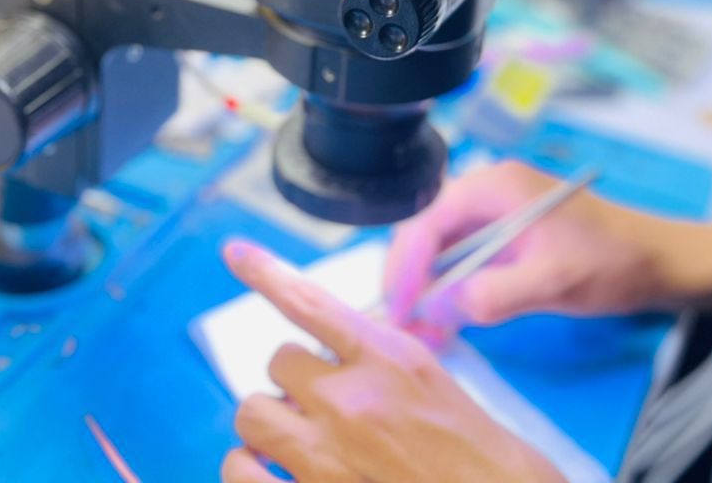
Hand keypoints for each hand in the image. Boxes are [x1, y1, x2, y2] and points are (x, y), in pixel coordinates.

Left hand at [220, 240, 563, 482]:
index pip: (311, 302)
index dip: (265, 272)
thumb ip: (381, 359)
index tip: (234, 251)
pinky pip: (239, 471)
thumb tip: (331, 354)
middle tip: (320, 403)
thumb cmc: (477, 453)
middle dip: (296, 380)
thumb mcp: (434, 382)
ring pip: (251, 412)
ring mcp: (325, 456)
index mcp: (389, 359)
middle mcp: (351, 400)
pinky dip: (246, 468)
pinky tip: (267, 470)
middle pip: (278, 362)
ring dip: (268, 421)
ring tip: (293, 438)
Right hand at [383, 160, 688, 332]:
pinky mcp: (508, 236)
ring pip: (444, 250)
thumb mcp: (553, 281)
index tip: (400, 312)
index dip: (406, 268)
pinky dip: (454, 291)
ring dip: (430, 291)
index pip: (428, 222)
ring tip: (423, 334)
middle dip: (412, 282)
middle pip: (429, 234)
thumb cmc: (611, 261)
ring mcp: (498, 213)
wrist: (659, 260)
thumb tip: (437, 308)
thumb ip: (493, 294)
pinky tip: (448, 323)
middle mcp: (490, 192)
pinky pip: (467, 260)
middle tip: (405, 329)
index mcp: (496, 186)